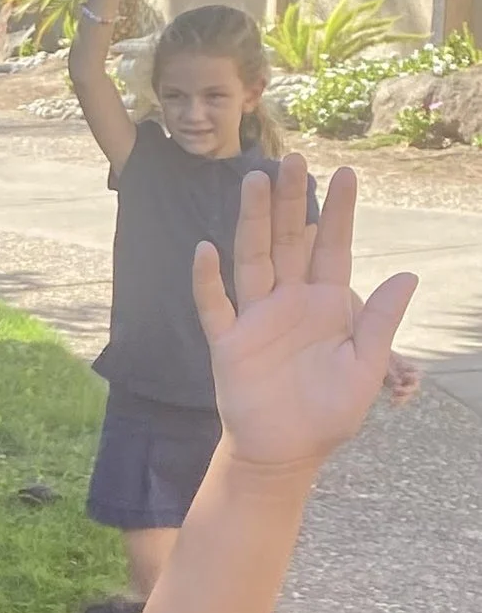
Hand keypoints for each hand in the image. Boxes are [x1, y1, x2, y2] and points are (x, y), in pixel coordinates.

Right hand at [195, 158, 417, 477]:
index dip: (339, 212)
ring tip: (254, 181)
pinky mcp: (227, 342)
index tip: (346, 174)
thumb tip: (408, 276)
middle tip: (294, 160)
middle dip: (292, 201)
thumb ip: (379, 321)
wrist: (285, 452)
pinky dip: (207, 280)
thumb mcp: (365, 368)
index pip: (333, 248)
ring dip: (253, 222)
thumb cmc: (328, 413)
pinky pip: (215, 306)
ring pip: (252, 259)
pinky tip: (205, 250)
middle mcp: (289, 302)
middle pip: (290, 241)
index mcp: (326, 304)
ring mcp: (256, 319)